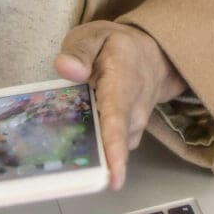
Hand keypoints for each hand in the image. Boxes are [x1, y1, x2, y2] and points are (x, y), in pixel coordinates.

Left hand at [54, 22, 186, 190]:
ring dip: (90, 154)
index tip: (113, 177)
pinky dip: (93, 150)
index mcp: (123, 83)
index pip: (118, 119)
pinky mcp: (130, 135)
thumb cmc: (116, 47)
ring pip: (111, 148)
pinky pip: (111, 149)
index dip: (115, 149)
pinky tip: (72, 147)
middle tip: (62, 172)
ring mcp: (135, 126)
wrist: (152, 55)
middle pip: (115, 143)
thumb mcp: (95, 36)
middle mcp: (134, 110)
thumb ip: (79, 51)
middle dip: (93, 160)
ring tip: (61, 159)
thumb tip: (64, 68)